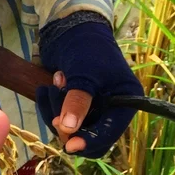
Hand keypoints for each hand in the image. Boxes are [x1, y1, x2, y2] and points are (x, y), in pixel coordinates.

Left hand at [35, 13, 143, 157]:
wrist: (71, 29)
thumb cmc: (87, 47)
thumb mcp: (85, 74)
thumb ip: (79, 101)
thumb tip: (69, 130)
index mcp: (127, 101)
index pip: (110, 134)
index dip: (90, 141)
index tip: (70, 145)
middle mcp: (112, 109)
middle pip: (88, 137)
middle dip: (68, 127)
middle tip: (56, 115)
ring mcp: (92, 109)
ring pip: (70, 130)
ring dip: (55, 109)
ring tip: (55, 82)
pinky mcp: (74, 107)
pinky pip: (58, 120)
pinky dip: (49, 105)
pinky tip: (48, 85)